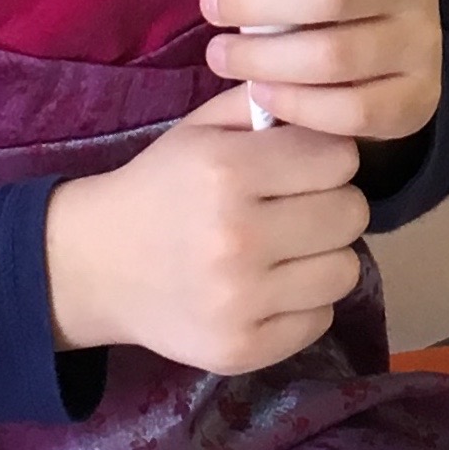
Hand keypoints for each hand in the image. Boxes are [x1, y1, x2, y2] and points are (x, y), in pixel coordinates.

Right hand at [44, 87, 368, 371]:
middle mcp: (236, 238)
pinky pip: (321, 319)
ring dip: (324, 256)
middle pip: (352, 214)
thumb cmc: (161, 186)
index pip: (340, 158)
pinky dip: (304, 303)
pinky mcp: (241, 350)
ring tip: (288, 249)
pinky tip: (271, 288)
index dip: (327, 158)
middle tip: (298, 208)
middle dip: (332, 204)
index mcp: (227, 172)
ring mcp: (239, 302)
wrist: (96, 266)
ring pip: (345, 270)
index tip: (303, 166)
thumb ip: (267, 104)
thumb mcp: (201, 128)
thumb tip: (332, 99)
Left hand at [169, 0, 443, 142]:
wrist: (381, 47)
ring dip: (266, 59)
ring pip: (338, 55)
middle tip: (211, 7)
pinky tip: (262, 94)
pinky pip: (355, 110)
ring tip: (222, 55)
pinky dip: (300, 105)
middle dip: (260, 4)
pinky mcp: (417, 98)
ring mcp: (422, 43)